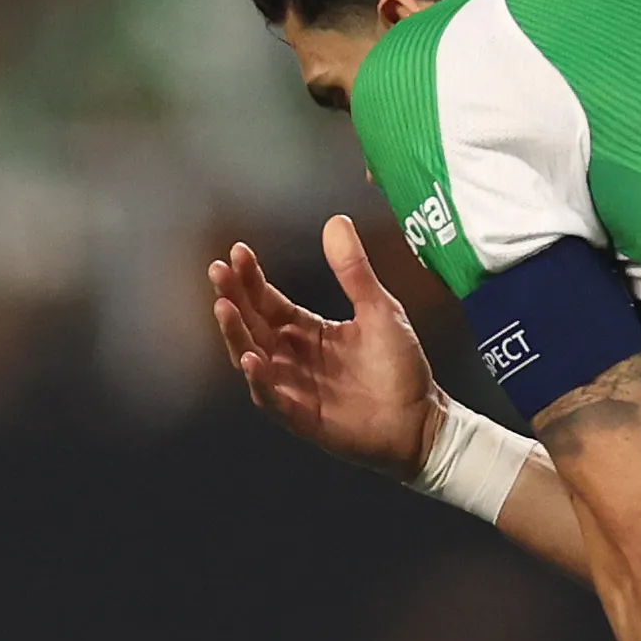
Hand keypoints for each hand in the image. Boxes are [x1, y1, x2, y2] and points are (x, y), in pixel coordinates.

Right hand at [207, 216, 445, 472]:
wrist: (423, 419)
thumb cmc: (400, 367)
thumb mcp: (380, 309)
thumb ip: (354, 271)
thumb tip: (336, 221)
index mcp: (307, 331)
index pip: (268, 302)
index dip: (251, 279)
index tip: (238, 252)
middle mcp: (293, 358)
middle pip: (253, 326)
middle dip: (233, 298)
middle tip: (217, 271)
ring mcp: (294, 389)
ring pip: (252, 360)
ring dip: (236, 335)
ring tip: (224, 308)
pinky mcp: (303, 419)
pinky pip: (273, 400)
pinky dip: (260, 382)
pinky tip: (251, 361)